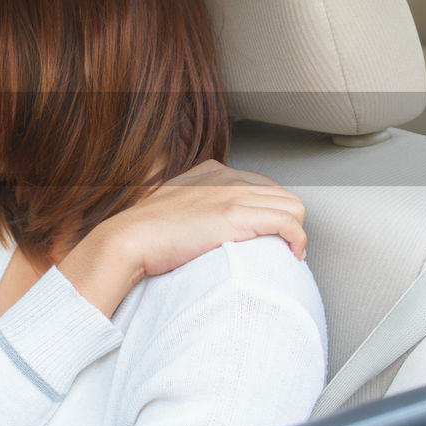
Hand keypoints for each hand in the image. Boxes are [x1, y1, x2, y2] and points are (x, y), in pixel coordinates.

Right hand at [59, 159, 305, 316]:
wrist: (128, 240)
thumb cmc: (144, 233)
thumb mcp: (171, 205)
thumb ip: (193, 205)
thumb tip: (204, 225)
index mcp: (211, 171)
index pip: (262, 184)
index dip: (267, 212)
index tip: (263, 234)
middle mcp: (226, 177)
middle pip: (281, 195)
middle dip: (284, 222)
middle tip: (276, 247)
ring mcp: (232, 194)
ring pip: (292, 206)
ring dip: (293, 232)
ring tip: (284, 252)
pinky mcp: (237, 215)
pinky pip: (289, 223)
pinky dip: (297, 240)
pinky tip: (291, 254)